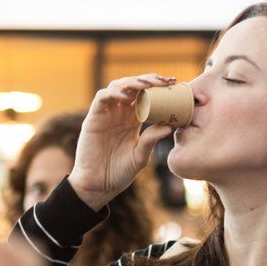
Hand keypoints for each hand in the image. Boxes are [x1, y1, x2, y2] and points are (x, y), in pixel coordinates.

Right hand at [69, 73, 177, 210]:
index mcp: (133, 120)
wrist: (98, 186)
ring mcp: (106, 114)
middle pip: (133, 86)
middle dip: (149, 80)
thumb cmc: (119, 173)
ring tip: (148, 85)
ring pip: (118, 86)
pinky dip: (114, 93)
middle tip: (164, 81)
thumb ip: (152, 139)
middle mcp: (119, 113)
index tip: (173, 84)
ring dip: (133, 82)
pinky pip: (102, 97)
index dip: (158, 87)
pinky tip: (127, 97)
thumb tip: (170, 125)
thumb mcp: (141, 156)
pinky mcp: (93, 118)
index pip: (145, 96)